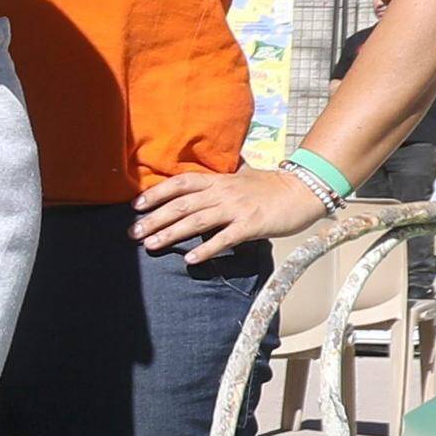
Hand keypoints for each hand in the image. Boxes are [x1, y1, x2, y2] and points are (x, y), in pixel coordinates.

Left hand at [137, 161, 338, 257]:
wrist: (302, 191)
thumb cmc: (270, 186)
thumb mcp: (241, 177)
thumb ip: (220, 180)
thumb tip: (201, 181)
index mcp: (218, 180)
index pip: (181, 182)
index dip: (157, 193)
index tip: (136, 206)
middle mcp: (223, 192)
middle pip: (182, 204)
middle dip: (155, 219)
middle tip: (133, 233)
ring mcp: (236, 208)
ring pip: (197, 221)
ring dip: (171, 233)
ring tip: (151, 246)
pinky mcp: (251, 225)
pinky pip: (225, 238)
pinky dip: (207, 248)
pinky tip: (191, 259)